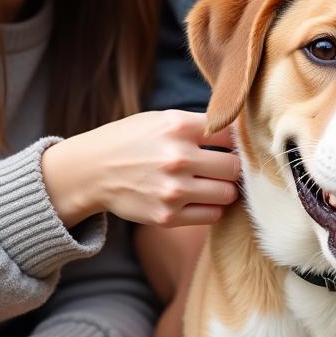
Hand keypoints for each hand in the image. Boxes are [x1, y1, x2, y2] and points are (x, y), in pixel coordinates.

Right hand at [42, 109, 240, 228]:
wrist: (91, 171)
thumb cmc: (134, 141)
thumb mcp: (163, 119)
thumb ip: (200, 124)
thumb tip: (244, 131)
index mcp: (178, 126)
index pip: (232, 134)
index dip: (238, 141)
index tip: (234, 146)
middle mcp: (178, 157)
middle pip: (235, 167)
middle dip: (234, 168)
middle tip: (226, 167)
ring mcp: (173, 189)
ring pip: (228, 193)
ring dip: (226, 189)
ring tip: (215, 183)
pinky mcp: (167, 216)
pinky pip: (212, 215)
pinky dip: (212, 207)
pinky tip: (201, 198)